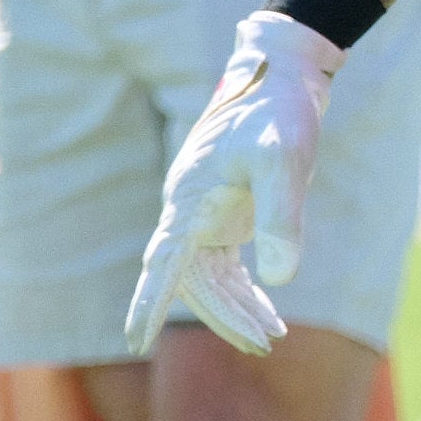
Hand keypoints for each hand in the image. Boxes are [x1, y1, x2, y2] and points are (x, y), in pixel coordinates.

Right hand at [126, 8, 343, 353]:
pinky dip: (245, 290)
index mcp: (189, 200)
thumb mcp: (285, 161)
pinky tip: (267, 310)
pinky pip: (227, 265)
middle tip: (263, 342)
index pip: (162, 263)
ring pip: (211, 278)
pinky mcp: (227, 215)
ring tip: (272, 336)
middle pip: (194, 280)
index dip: (148, 303)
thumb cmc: (278, 113)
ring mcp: (206, 215)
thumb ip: (281, 217)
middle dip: (224, 315)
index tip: (135, 342)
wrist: (282, 77)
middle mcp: (189, 211)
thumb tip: (280, 281)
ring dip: (237, 307)